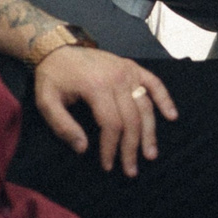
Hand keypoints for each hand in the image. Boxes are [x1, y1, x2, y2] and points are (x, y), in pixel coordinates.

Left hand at [31, 44, 175, 174]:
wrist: (58, 47)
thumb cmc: (52, 77)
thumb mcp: (46, 102)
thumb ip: (62, 126)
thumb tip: (83, 149)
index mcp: (96, 87)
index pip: (111, 124)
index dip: (111, 148)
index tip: (107, 165)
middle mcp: (117, 78)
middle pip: (131, 119)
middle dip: (131, 148)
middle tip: (131, 170)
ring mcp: (128, 71)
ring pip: (145, 106)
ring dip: (150, 132)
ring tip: (151, 154)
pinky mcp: (133, 67)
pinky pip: (155, 83)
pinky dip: (165, 99)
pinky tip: (171, 116)